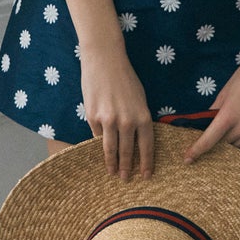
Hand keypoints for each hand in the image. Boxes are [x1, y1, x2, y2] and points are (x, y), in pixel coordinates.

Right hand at [80, 43, 154, 180]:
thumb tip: (135, 139)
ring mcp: (108, 120)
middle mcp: (126, 121)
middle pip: (127, 152)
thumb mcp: (140, 99)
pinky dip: (99, 142)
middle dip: (127, 168)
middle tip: (125, 179)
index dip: (146, 163)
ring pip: (110, 149)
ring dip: (111, 163)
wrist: (104, 60)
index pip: (146, 147)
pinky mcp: (92, 117)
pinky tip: (99, 150)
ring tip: (112, 172)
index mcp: (142, 116)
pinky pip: (96, 134)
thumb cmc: (125, 78)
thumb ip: (138, 119)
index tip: (146, 176)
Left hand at [182, 46, 239, 162]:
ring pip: (239, 151)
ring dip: (230, 149)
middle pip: (223, 147)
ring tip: (225, 145)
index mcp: (228, 115)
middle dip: (214, 147)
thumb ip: (214, 112)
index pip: (208, 141)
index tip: (187, 160)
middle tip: (208, 146)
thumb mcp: (224, 93)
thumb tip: (204, 126)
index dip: (196, 151)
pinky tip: (239, 146)